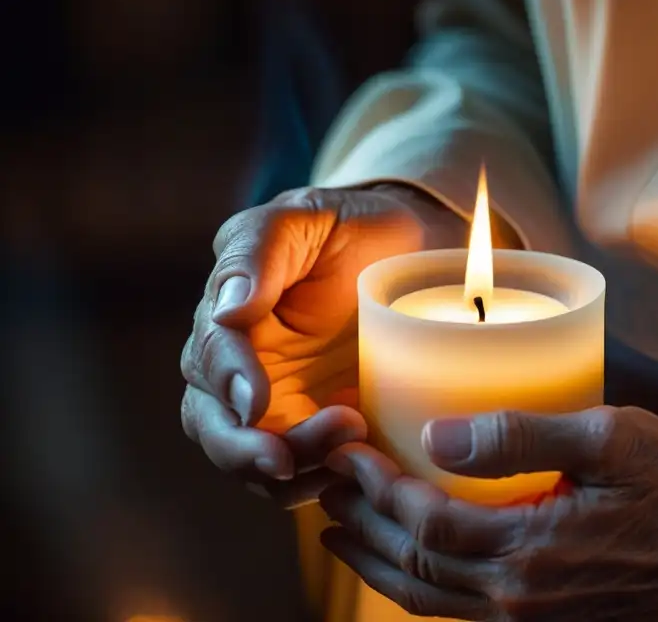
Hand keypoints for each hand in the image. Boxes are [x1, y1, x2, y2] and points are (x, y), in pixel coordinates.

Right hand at [180, 184, 467, 507]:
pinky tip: (365, 467)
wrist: (406, 249)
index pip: (210, 357)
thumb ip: (256, 253)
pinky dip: (329, 480)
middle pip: (216, 426)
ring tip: (349, 450)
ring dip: (294, 471)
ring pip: (260, 460)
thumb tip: (225, 309)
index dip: (228, 381)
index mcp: (228, 317)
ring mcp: (283, 406)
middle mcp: (242, 369)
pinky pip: (311, 472)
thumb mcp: (302, 218)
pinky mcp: (324, 429)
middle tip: (284, 459)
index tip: (253, 401)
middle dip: (243, 450)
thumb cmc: (348, 226)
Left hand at [318, 406, 657, 620]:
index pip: (428, 526)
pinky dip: (426, 587)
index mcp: (536, 555)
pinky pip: (469, 611)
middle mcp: (528, 601)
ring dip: (383, 566)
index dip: (380, 487)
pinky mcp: (557, 618)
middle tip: (327, 488)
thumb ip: (519, 437)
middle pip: (418, 571)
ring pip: (436, 603)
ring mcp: (542, 619)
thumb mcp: (608, 438)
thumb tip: (438, 438)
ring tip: (344, 532)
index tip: (348, 449)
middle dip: (366, 526)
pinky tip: (415, 562)